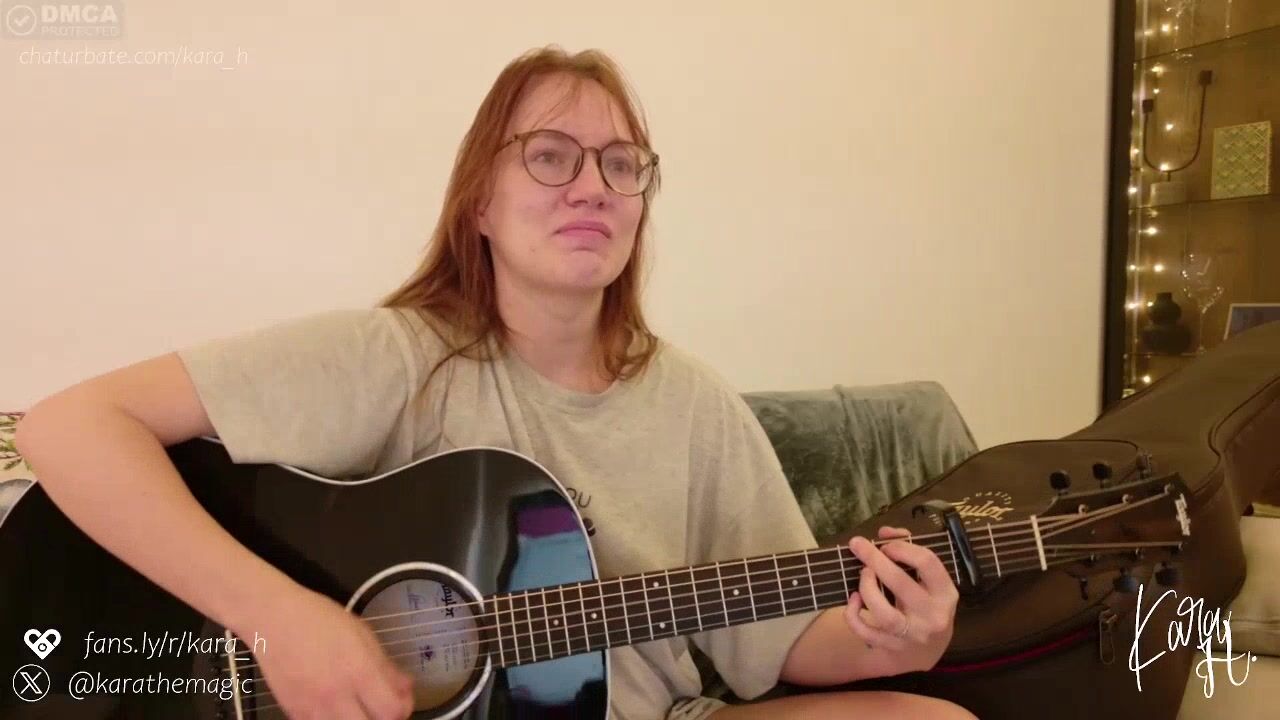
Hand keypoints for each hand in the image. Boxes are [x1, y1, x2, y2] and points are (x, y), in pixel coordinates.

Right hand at [234, 586, 414, 719]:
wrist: (274, 619)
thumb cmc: (319, 619)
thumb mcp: (362, 634)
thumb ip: (386, 666)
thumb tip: (406, 688)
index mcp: (359, 671)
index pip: (392, 711)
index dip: (404, 708)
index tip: (402, 699)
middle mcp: (337, 695)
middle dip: (383, 718)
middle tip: (382, 706)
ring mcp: (313, 708)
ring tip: (359, 707)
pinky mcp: (294, 713)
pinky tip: (335, 707)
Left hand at [844, 526, 958, 671]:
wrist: (926, 652)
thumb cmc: (925, 604)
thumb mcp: (926, 580)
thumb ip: (908, 550)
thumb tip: (885, 532)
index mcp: (945, 593)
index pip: (928, 563)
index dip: (902, 548)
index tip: (885, 545)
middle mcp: (933, 615)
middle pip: (901, 584)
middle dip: (875, 560)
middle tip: (858, 545)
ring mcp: (913, 635)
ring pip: (884, 614)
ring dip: (866, 588)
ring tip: (862, 575)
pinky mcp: (893, 649)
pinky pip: (866, 632)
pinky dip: (853, 615)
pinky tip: (853, 600)